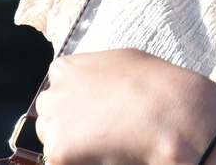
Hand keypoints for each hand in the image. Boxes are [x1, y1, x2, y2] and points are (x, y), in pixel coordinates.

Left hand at [34, 49, 215, 164]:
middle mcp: (52, 94)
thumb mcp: (120, 61)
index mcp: (65, 69)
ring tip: (105, 143)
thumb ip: (95, 71)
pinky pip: (63, 160)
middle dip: (68, 123)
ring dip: (73, 144)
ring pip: (54, 140)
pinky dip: (81, 161)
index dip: (77, 101)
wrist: (165, 112)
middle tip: (99, 131)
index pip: (58, 85)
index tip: (94, 110)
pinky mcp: (57, 151)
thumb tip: (95, 83)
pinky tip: (105, 154)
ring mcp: (52, 123)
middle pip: (50, 114)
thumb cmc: (151, 83)